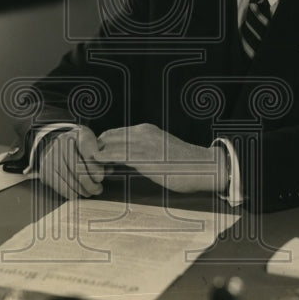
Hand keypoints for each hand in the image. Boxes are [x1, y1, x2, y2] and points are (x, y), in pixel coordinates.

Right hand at [37, 126, 106, 199]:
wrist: (56, 143)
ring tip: (90, 191)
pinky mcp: (46, 170)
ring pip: (70, 180)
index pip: (87, 151)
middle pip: (78, 169)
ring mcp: (52, 156)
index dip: (95, 167)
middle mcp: (63, 143)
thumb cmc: (80, 146)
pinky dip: (71, 193)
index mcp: (79, 134)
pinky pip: (61, 187)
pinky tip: (78, 192)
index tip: (100, 178)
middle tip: (98, 189)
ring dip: (83, 190)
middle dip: (91, 183)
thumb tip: (110, 170)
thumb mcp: (92, 144)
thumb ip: (101, 156)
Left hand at [96, 124, 226, 193]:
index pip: (115, 133)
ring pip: (110, 143)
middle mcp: (143, 132)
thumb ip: (144, 151)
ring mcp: (144, 143)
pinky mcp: (145, 156)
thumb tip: (127, 160)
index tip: (100, 160)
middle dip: (97, 149)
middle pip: (109, 136)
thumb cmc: (184, 164)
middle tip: (94, 166)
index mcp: (146, 130)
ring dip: (98, 155)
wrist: (204, 167)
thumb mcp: (160, 151)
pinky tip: (98, 165)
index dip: (104, 145)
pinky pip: (117, 154)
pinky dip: (104, 159)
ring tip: (94, 169)